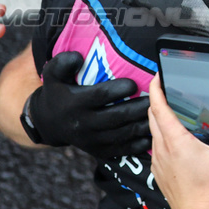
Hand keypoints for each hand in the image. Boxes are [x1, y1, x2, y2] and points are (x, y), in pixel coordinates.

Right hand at [26, 51, 150, 156]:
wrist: (49, 123)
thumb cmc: (58, 93)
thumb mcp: (53, 75)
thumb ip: (63, 62)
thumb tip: (78, 57)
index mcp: (75, 103)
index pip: (101, 96)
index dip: (119, 90)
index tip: (134, 84)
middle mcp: (84, 124)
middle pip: (117, 116)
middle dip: (139, 108)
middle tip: (156, 99)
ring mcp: (93, 140)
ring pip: (124, 134)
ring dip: (143, 124)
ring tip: (159, 113)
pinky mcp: (100, 150)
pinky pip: (123, 149)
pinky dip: (140, 143)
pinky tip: (153, 133)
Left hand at [147, 75, 208, 208]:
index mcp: (176, 141)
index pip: (159, 107)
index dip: (156, 89)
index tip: (157, 77)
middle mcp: (162, 149)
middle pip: (152, 117)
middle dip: (157, 101)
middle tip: (167, 92)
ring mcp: (158, 162)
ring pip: (152, 133)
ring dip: (158, 120)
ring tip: (173, 114)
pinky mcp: (159, 173)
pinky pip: (156, 148)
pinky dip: (161, 137)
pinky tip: (176, 142)